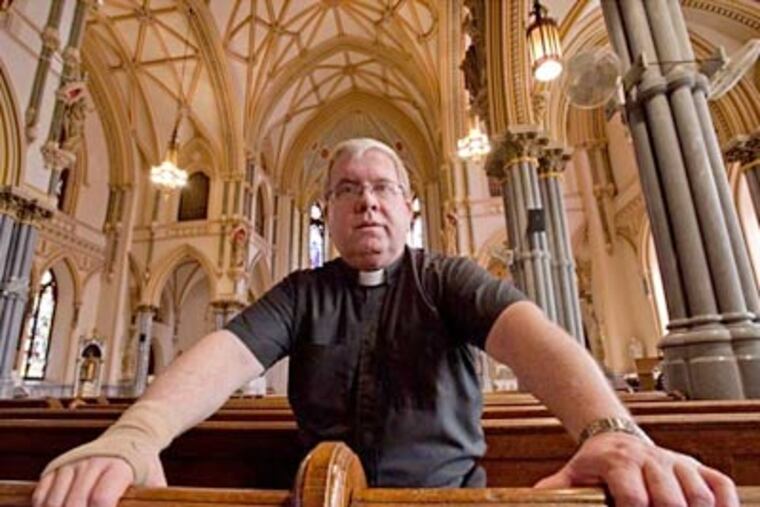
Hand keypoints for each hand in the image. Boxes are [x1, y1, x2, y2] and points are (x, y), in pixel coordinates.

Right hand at [32, 454, 165, 506]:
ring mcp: (72, 463)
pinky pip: (41, 494)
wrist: (132, 435)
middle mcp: (92, 462)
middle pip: (75, 503)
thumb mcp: (156, 482)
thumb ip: (153, 501)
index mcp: (119, 466)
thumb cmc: (145, 466)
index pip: (101, 498)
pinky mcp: (57, 466)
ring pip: (53, 501)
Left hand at [534, 432, 738, 506]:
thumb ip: (554, 488)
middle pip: (670, 499)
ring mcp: (676, 462)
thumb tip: (534, 496)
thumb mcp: (572, 474)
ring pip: (698, 494)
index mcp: (619, 462)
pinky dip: (723, 502)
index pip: (634, 497)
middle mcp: (651, 459)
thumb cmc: (594, 463)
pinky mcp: (695, 466)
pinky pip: (720, 484)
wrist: (614, 435)